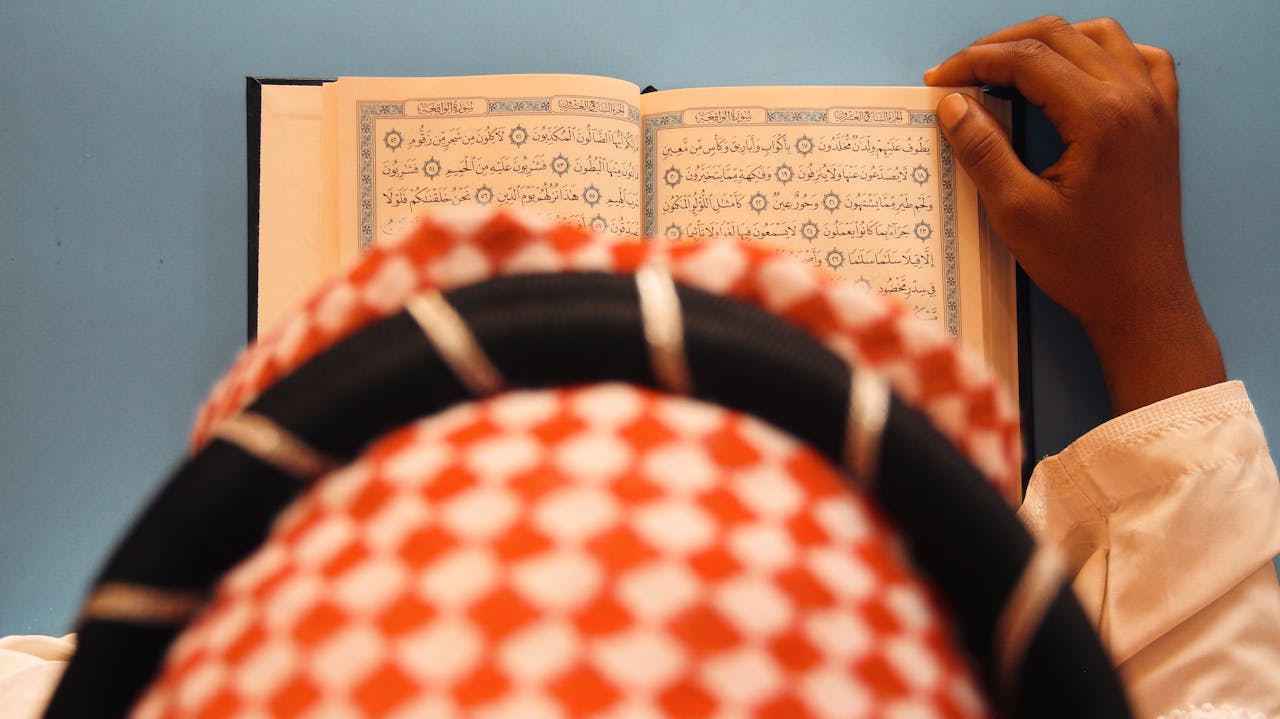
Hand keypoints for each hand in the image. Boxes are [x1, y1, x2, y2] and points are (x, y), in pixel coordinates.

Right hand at [925, 16, 1223, 414]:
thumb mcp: (1016, 211)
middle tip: (960, 72)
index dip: (974, 61)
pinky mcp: (1163, 122)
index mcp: (1100, 116)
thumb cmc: (1083, 265)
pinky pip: (1142, 60)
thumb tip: (953, 103)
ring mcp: (1156, 107)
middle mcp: (1134, 98)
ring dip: (1049, 41)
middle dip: (1001, 45)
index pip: (1027, 58)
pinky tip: (1077, 71)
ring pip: (1101, 36)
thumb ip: (983, 150)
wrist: (1142, 300)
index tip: (938, 80)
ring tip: (1008, 65)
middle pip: (1060, 36)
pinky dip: (1103, 52)